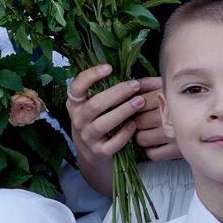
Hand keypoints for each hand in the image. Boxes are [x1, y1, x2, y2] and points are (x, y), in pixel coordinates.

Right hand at [67, 65, 170, 192]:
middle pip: (95, 104)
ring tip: (139, 102)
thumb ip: (114, 90)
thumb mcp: (97, 106)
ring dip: (123, 111)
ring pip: (103, 124)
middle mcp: (78, 120)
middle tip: (135, 85)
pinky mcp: (99, 151)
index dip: (90, 76)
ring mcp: (88, 136)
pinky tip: (134, 125)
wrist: (91, 154)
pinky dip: (124, 134)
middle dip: (117, 93)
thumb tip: (146, 77)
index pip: (77, 87)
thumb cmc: (98, 122)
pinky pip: (112, 144)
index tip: (108, 68)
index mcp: (76, 104)